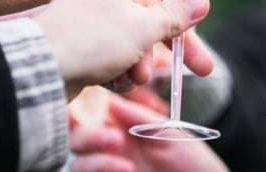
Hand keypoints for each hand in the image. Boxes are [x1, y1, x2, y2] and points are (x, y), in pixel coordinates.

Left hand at [35, 0, 213, 96]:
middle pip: (155, 13)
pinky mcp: (86, 43)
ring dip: (141, 62)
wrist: (39, 68)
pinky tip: (113, 82)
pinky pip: (116, 54)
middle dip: (173, 44)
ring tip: (133, 75)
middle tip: (202, 69)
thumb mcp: (145, 28)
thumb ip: (176, 15)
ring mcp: (97, 18)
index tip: (196, 18)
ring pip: (137, 39)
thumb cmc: (93, 39)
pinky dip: (119, 70)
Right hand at [69, 95, 227, 171]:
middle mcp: (108, 149)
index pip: (87, 115)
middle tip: (115, 138)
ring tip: (127, 166)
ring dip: (97, 161)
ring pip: (77, 163)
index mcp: (120, 127)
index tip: (82, 109)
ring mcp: (107, 170)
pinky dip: (101, 171)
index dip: (76, 111)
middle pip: (74, 139)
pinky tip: (127, 171)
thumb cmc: (191, 161)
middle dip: (88, 136)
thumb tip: (108, 100)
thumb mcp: (169, 132)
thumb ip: (138, 117)